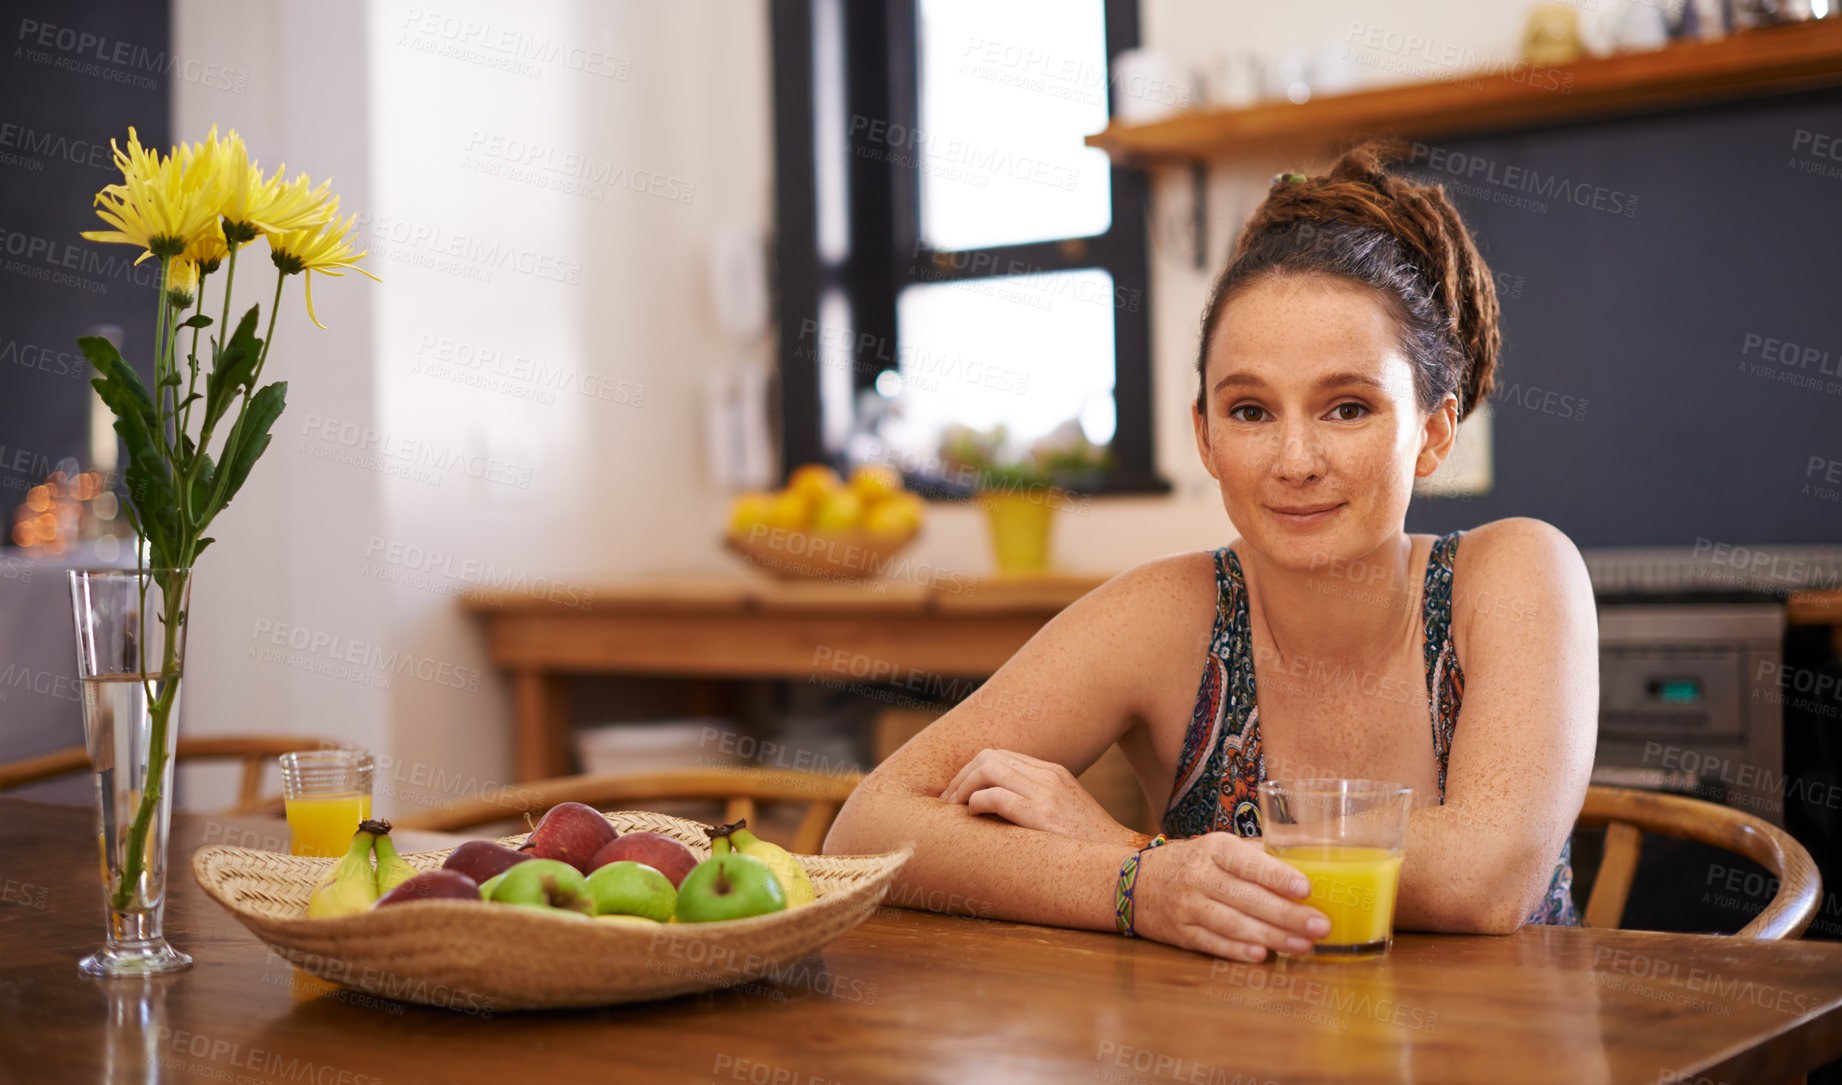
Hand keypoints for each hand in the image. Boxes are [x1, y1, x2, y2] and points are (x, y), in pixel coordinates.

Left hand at [938, 748, 1137, 846]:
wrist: (1122, 865)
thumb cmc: (1087, 848)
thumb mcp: (1063, 814)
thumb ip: (1034, 803)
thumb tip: (993, 810)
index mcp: (1053, 772)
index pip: (1001, 755)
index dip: (971, 771)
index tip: (957, 794)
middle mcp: (1049, 776)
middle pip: (988, 756)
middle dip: (961, 777)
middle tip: (947, 803)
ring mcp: (1047, 793)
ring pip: (988, 768)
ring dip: (962, 787)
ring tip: (953, 809)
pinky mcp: (1043, 815)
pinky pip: (996, 796)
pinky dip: (976, 802)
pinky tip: (971, 816)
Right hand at [1131, 832, 1330, 961]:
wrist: (1133, 881)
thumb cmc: (1191, 862)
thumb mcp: (1218, 848)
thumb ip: (1258, 855)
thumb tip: (1309, 859)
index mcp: (1214, 849)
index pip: (1247, 862)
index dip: (1276, 875)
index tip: (1306, 887)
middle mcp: (1198, 876)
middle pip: (1246, 897)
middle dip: (1286, 914)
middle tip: (1320, 925)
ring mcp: (1187, 906)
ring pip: (1233, 924)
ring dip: (1271, 936)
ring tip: (1305, 945)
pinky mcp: (1180, 933)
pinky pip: (1213, 943)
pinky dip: (1238, 950)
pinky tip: (1263, 955)